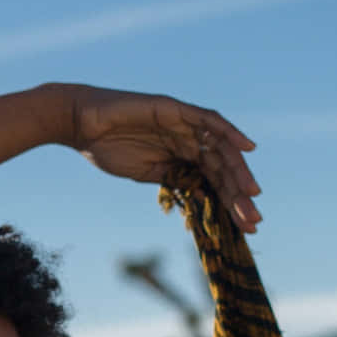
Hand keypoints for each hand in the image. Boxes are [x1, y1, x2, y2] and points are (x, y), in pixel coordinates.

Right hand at [59, 85, 261, 231]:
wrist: (82, 126)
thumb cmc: (107, 149)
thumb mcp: (146, 174)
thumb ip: (175, 180)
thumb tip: (205, 197)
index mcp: (181, 157)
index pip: (213, 182)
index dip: (230, 204)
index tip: (246, 227)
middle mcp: (187, 139)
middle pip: (221, 168)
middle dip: (238, 195)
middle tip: (254, 219)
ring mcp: (183, 123)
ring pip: (220, 147)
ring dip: (238, 170)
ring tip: (251, 194)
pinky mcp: (176, 109)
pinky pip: (208, 120)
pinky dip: (229, 132)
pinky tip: (246, 148)